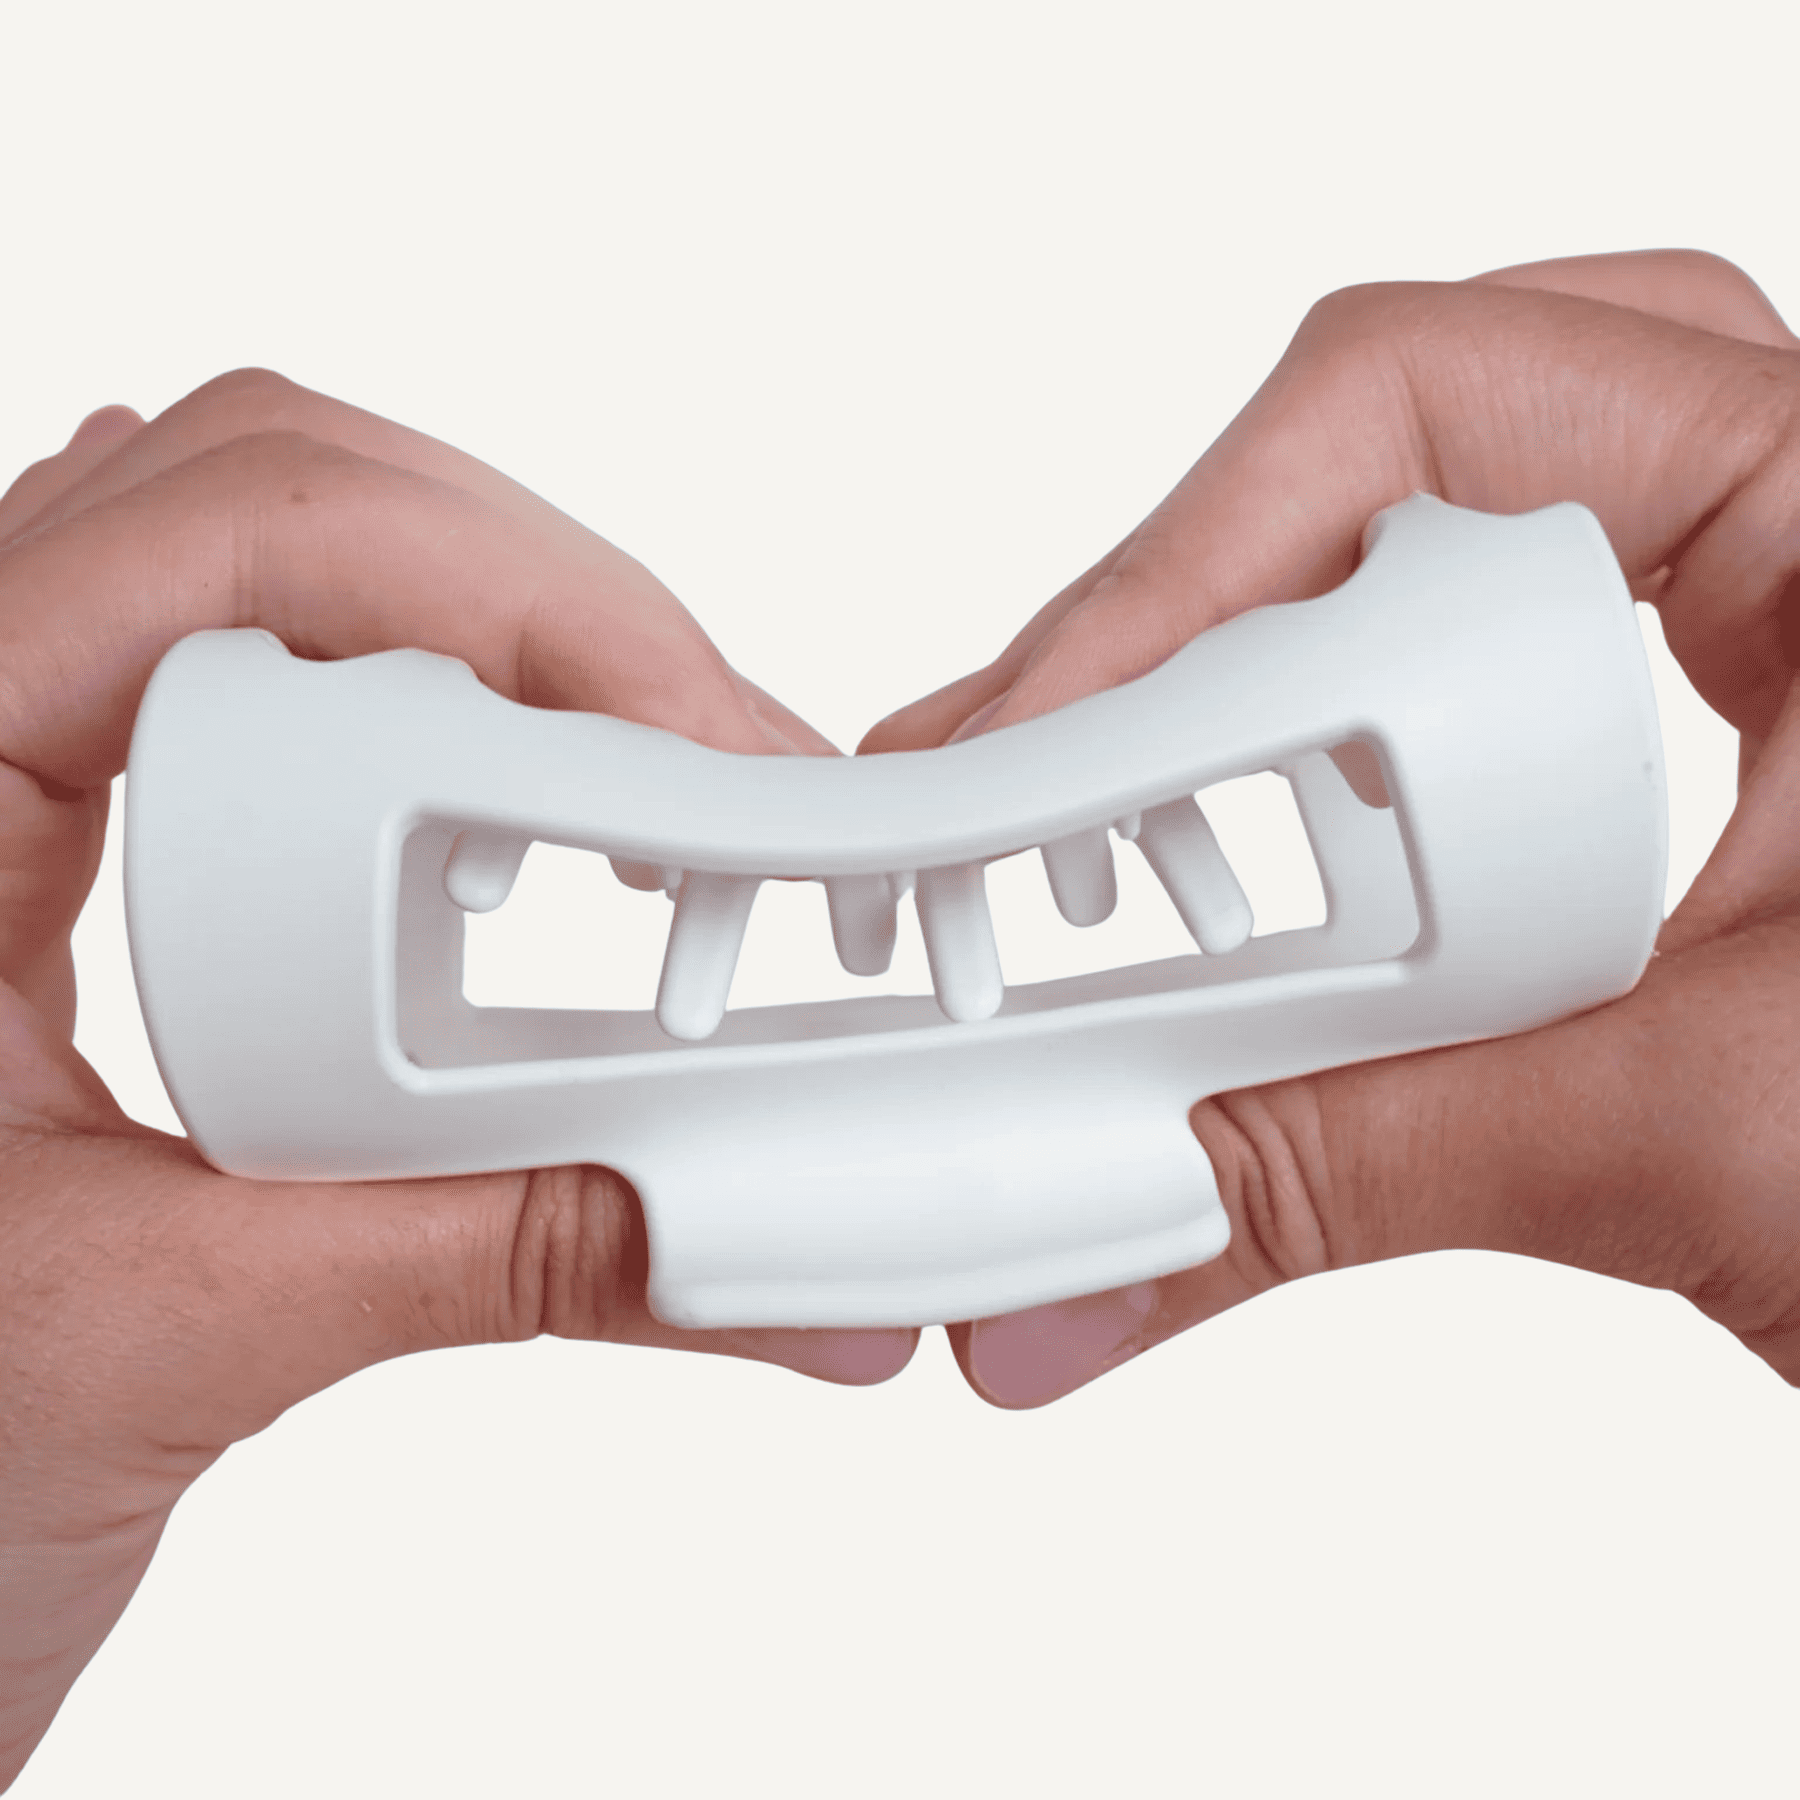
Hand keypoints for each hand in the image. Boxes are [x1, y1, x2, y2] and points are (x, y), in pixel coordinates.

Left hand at [0, 372, 914, 1785]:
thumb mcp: (166, 1343)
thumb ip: (482, 1262)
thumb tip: (735, 1230)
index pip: (226, 533)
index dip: (501, 591)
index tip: (691, 739)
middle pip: (256, 491)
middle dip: (523, 587)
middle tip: (698, 744)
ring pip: (237, 544)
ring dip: (462, 606)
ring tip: (620, 742)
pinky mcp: (34, 854)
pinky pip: (210, 659)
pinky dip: (379, 660)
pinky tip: (448, 698)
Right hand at [864, 250, 1799, 1406]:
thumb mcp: (1716, 1142)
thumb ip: (1369, 1170)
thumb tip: (1104, 1239)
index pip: (1440, 393)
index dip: (1196, 546)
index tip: (1043, 728)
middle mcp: (1797, 538)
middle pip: (1414, 447)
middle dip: (1198, 602)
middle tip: (1045, 754)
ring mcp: (1752, 649)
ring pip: (1433, 567)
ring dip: (1254, 693)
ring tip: (1103, 820)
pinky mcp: (1706, 777)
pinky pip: (1473, 715)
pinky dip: (1336, 791)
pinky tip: (1257, 873)